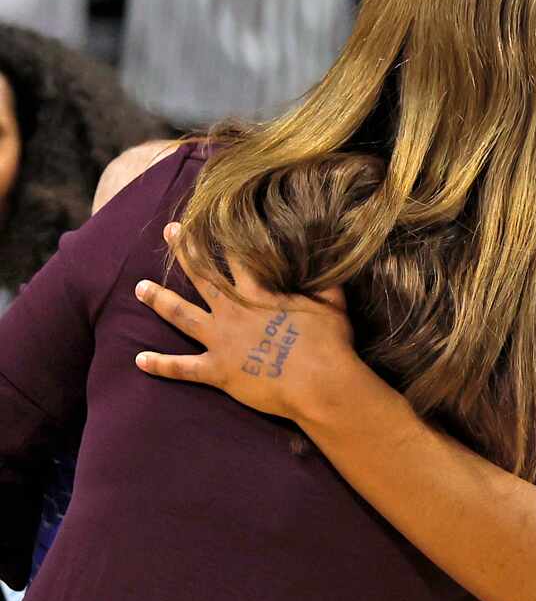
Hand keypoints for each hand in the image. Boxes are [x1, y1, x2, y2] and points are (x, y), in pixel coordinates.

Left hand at [133, 223, 361, 422]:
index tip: (211, 217)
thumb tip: (332, 260)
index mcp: (258, 293)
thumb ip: (327, 283)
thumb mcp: (333, 305)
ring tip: (140, 287)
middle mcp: (232, 312)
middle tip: (169, 232)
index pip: (237, 257)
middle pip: (201, 275)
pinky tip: (139, 360)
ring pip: (180, 315)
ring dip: (159, 300)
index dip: (224, 235)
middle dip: (184, 251)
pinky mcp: (217, 371)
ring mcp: (221, 341)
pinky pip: (181, 368)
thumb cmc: (329, 343)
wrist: (318, 383)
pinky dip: (160, 365)